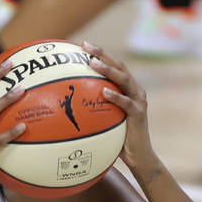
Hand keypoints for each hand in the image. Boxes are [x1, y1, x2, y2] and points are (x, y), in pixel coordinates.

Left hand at [84, 42, 156, 170]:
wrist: (138, 156)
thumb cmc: (117, 138)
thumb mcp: (103, 120)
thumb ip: (91, 109)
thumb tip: (63, 107)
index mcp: (127, 89)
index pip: (114, 66)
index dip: (100, 54)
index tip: (83, 45)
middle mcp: (135, 91)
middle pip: (119, 66)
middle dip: (103, 54)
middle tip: (86, 47)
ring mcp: (138, 101)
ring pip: (124, 80)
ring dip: (108, 70)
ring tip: (93, 63)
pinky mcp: (139, 114)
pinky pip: (126, 103)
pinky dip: (115, 96)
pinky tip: (103, 91)